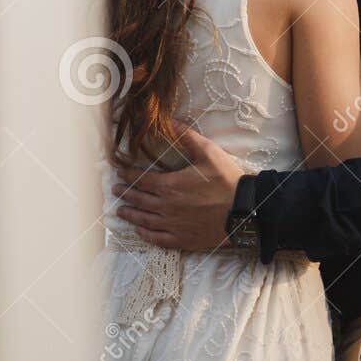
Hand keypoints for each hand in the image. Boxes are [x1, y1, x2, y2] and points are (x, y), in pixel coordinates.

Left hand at [111, 125, 243, 249]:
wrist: (244, 211)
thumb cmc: (226, 181)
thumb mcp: (208, 152)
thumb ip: (186, 136)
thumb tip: (170, 121)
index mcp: (170, 186)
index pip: (141, 179)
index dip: (128, 174)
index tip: (119, 172)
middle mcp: (166, 207)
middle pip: (139, 200)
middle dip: (125, 193)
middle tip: (115, 190)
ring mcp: (173, 225)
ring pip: (145, 220)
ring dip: (131, 214)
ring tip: (121, 211)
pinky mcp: (183, 239)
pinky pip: (158, 239)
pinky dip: (146, 234)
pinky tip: (140, 231)